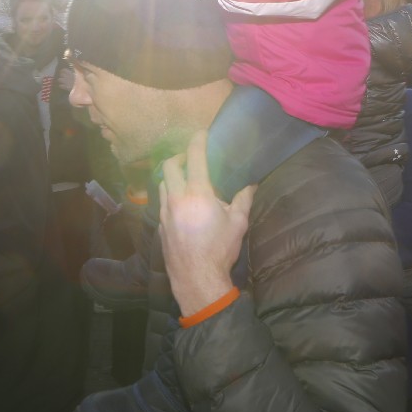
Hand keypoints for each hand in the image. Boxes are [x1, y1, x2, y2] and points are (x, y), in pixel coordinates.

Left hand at [159, 132, 253, 315]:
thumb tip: (252, 185)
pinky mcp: (160, 227)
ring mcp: (164, 213)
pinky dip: (170, 197)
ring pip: (162, 184)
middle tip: (190, 158)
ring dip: (172, 177)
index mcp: (197, 193)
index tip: (201, 133)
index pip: (194, 157)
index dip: (197, 141)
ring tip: (185, 180)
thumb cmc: (220, 249)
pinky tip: (181, 206)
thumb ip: (243, 200)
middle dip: (179, 157)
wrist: (197, 278)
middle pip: (169, 166)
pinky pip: (162, 204)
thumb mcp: (238, 223)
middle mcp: (176, 198)